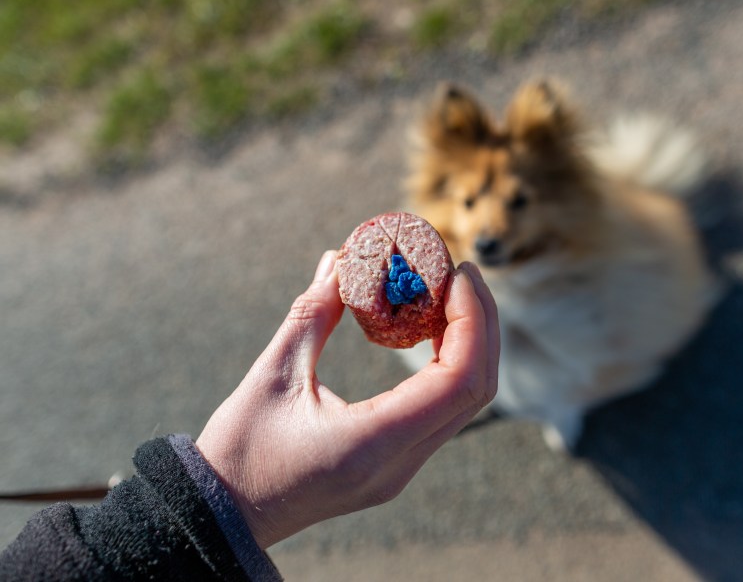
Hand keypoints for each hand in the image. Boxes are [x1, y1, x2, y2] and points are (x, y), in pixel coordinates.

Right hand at [196, 250, 498, 548]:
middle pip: (475, 391)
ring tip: (449, 295)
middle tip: (461, 273)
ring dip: (469, 345)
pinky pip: (442, 412)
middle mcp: (398, 464)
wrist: (228, 517)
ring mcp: (400, 470)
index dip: (470, 322)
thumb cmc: (239, 451)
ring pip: (465, 403)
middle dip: (479, 324)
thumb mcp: (272, 375)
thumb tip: (340, 261)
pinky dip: (449, 366)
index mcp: (370, 444)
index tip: (455, 274)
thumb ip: (312, 315)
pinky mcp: (394, 465)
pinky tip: (430, 332)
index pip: (457, 381)